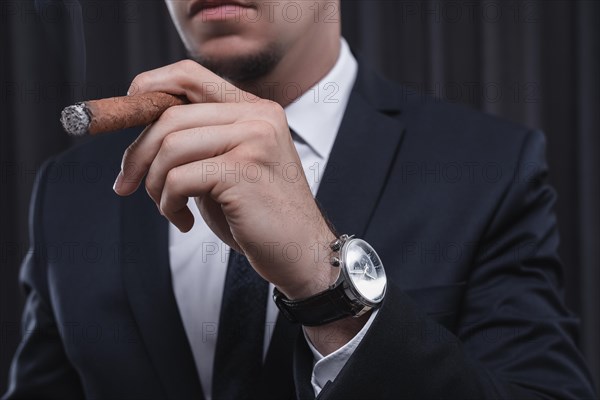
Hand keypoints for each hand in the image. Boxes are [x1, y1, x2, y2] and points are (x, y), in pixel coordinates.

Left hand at [113, 60, 336, 298]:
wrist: (301, 253)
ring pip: (170, 146)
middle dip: (137, 153)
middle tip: (126, 184)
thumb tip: (140, 132)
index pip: (190, 75)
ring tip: (170, 208)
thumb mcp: (227, 168)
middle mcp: (258, 116)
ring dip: (155, 184)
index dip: (149, 88)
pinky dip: (169, 204)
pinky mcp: (243, 169)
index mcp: (254, 110)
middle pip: (170, 115)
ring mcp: (253, 140)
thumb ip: (198, 142)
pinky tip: (185, 222)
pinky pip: (178, 178)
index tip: (126, 118)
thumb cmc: (259, 215)